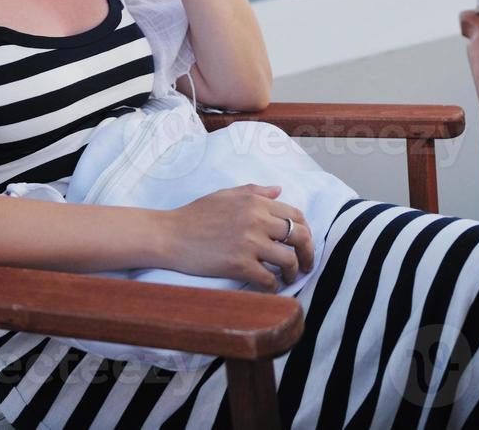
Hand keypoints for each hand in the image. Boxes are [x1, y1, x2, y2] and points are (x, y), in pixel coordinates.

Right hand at [160, 184, 315, 291]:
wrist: (169, 235)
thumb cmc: (195, 215)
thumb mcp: (225, 195)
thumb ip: (254, 191)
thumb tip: (278, 190)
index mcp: (255, 202)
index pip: (296, 215)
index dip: (306, 231)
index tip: (304, 243)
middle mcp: (256, 220)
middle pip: (300, 237)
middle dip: (309, 253)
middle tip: (306, 265)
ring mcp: (249, 243)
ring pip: (289, 260)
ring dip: (293, 272)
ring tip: (288, 278)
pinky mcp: (239, 265)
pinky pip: (268, 280)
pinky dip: (273, 287)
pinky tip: (269, 287)